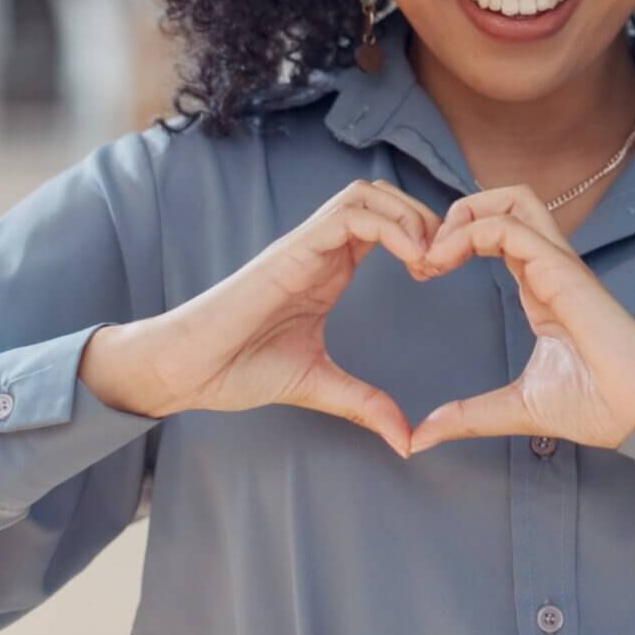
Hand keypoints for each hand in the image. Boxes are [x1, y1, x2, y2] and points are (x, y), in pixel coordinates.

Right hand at [93, 179, 437, 458]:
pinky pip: (349, 216)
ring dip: (409, 216)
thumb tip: (407, 440)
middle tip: (447, 261)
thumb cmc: (238, 368)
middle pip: (382, 196)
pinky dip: (390, 227)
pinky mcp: (292, 250)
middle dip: (424, 217)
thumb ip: (364, 404)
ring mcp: (305, 244)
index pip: (384, 222)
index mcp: (328, 268)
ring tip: (430, 260)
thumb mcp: (319, 385)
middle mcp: (319, 248)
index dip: (421, 236)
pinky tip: (412, 260)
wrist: (187, 369)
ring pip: (367, 194)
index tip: (441, 274)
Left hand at [405, 184, 634, 453]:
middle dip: (458, 213)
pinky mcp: (562, 272)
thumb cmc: (596, 406)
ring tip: (432, 254)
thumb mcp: (516, 408)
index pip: (499, 233)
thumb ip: (469, 416)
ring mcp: (558, 265)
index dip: (455, 240)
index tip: (422, 272)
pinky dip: (470, 233)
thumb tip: (424, 435)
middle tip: (422, 254)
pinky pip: (512, 229)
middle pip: (507, 200)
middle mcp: (548, 267)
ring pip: (513, 199)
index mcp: (540, 287)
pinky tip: (443, 262)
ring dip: (464, 215)